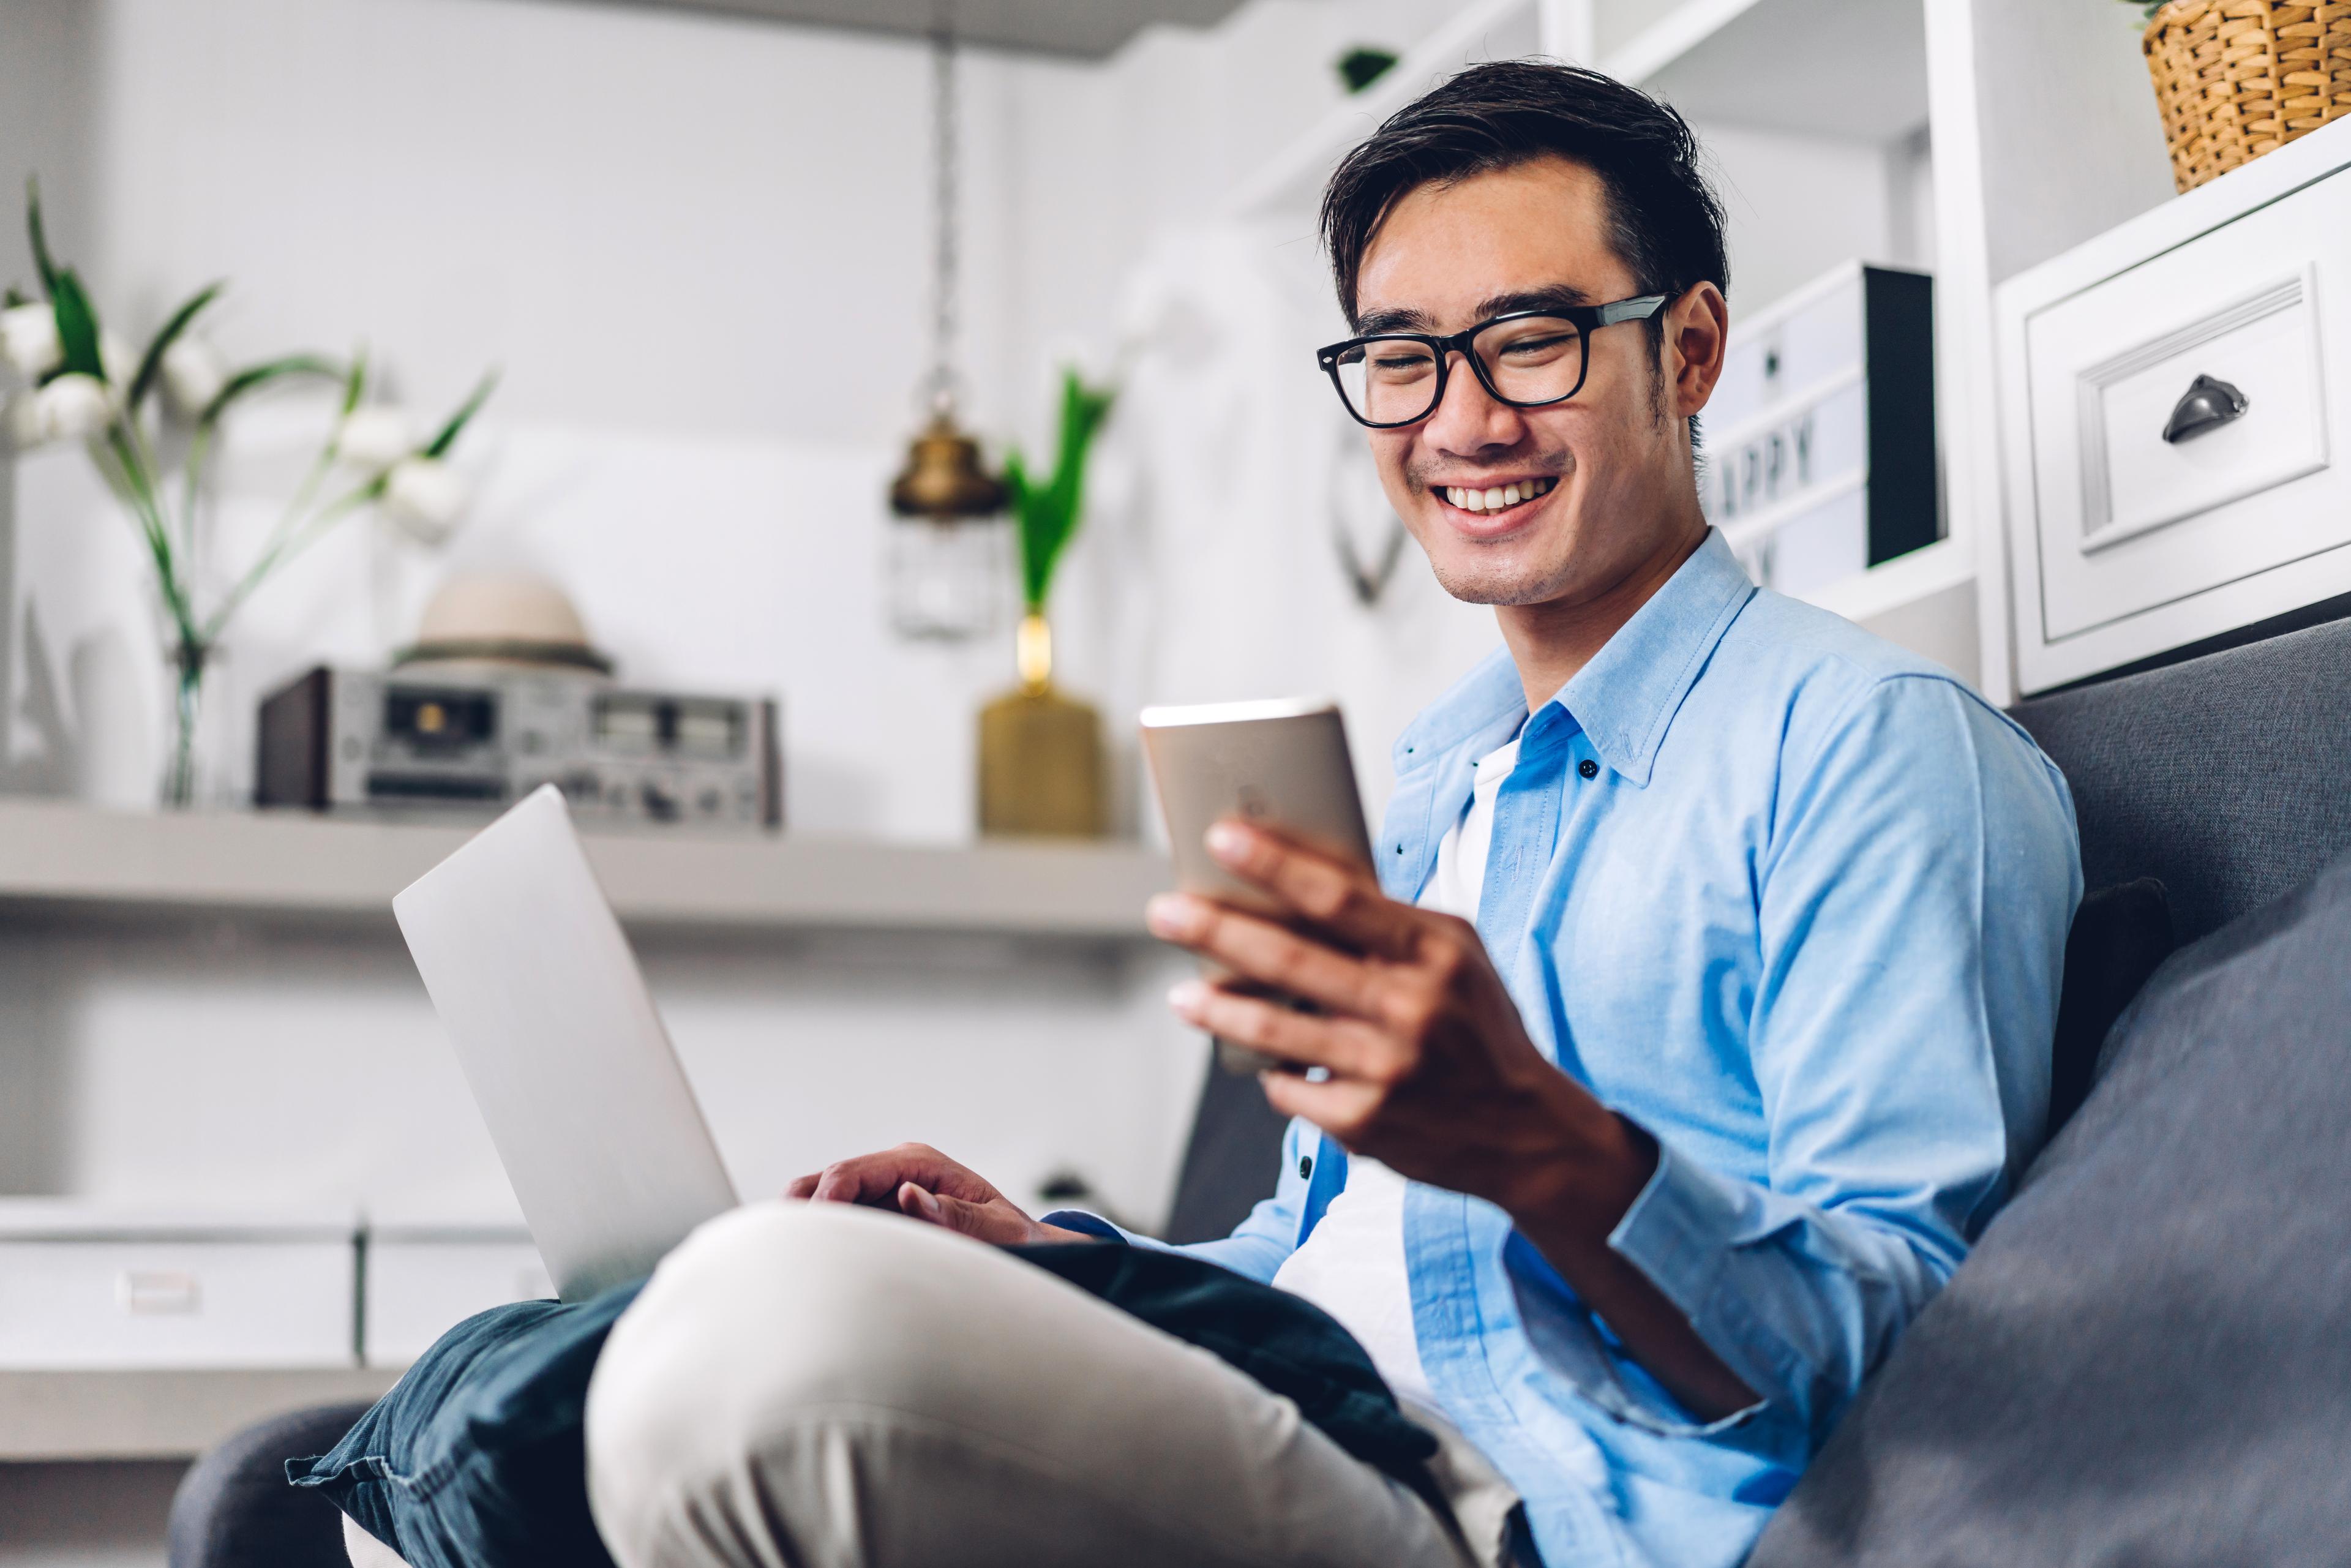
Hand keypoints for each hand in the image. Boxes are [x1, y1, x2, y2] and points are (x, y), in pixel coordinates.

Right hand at [785, 1142, 1089, 1244]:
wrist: (1030, 1249)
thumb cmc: (1017, 1240)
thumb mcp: (998, 1230)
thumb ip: (956, 1215)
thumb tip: (909, 1195)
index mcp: (920, 1163)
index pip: (851, 1172)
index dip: (823, 1202)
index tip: (808, 1238)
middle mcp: (896, 1171)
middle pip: (826, 1181)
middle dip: (801, 1214)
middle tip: (783, 1255)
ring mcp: (884, 1192)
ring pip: (824, 1201)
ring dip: (807, 1229)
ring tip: (791, 1268)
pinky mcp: (880, 1216)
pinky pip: (838, 1223)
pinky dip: (821, 1241)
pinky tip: (810, 1271)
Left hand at [1145, 820, 1646, 1229]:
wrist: (1526, 1132)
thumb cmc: (1477, 1025)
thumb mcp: (1455, 955)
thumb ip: (1387, 919)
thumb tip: (1297, 872)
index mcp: (1434, 953)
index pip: (1338, 897)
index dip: (1272, 863)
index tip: (1220, 836)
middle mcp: (1410, 1010)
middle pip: (1288, 961)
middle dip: (1215, 930)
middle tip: (1164, 910)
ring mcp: (1384, 1072)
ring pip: (1272, 1032)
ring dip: (1215, 1008)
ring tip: (1182, 993)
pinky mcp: (1364, 1125)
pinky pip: (1289, 1087)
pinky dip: (1273, 1070)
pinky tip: (1266, 1060)